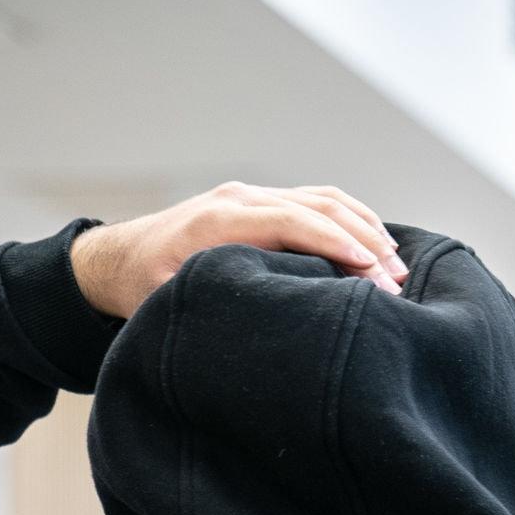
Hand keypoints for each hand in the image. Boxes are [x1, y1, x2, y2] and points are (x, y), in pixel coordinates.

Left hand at [70, 182, 405, 317]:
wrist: (116, 260)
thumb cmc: (140, 288)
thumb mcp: (166, 301)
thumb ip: (212, 303)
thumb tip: (264, 319)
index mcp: (219, 220)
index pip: (293, 221)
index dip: (337, 243)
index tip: (373, 271)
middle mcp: (240, 198)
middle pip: (319, 207)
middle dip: (365, 242)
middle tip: (398, 282)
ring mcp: (252, 195)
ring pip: (325, 199)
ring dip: (366, 228)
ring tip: (397, 266)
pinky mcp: (262, 202)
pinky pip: (317, 201)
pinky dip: (352, 219)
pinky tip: (376, 245)